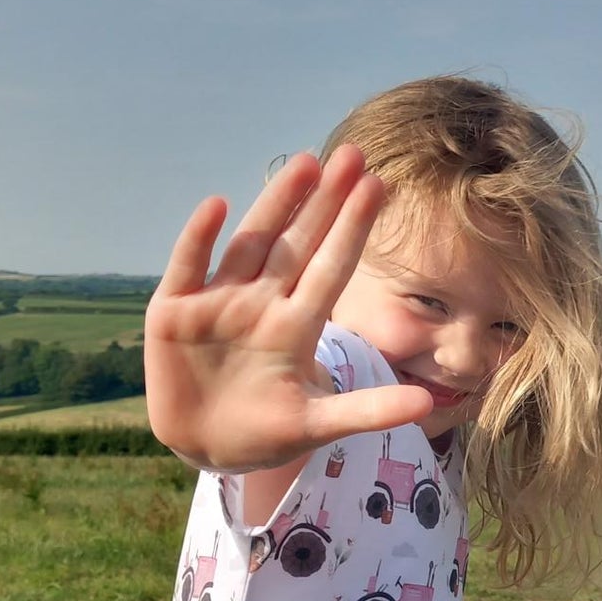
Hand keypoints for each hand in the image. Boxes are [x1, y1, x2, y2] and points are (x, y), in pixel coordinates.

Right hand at [144, 148, 433, 473]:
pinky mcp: (173, 313)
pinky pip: (187, 268)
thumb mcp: (319, 424)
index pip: (332, 267)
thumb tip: (428, 406)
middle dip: (323, 201)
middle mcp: (261, 302)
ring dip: (274, 206)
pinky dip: (199, 240)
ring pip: (250, 244)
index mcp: (296, 324)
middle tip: (352, 154)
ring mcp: (217, 303)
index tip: (378, 186)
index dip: (353, 228)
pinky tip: (217, 205)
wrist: (206, 446)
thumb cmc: (267, 431)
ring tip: (303, 165)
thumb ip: (369, 411)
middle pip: (297, 244)